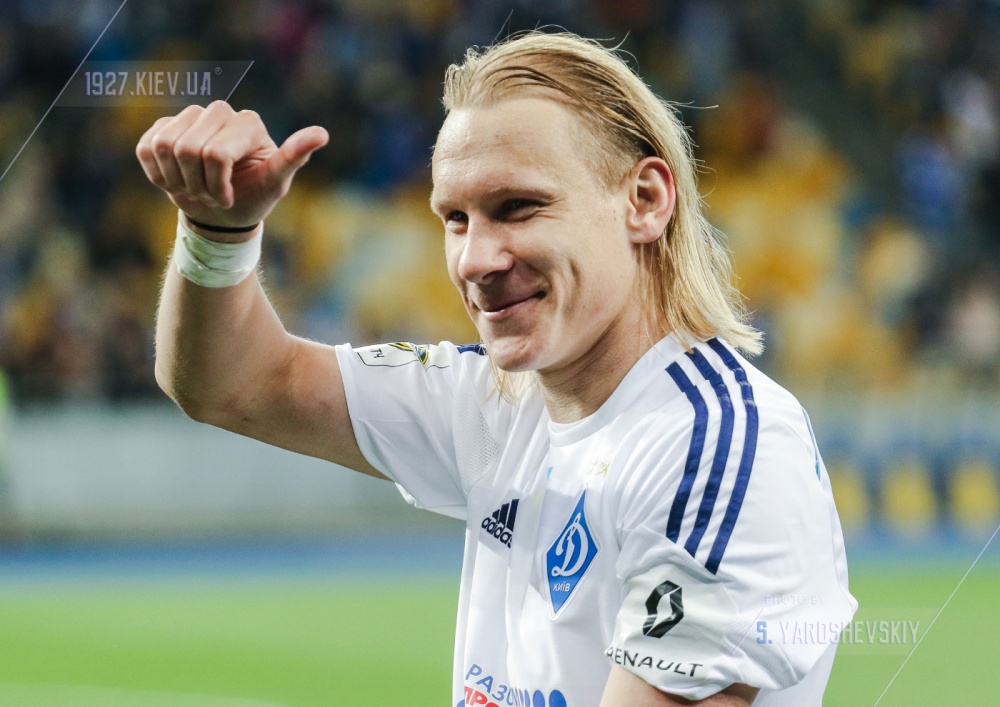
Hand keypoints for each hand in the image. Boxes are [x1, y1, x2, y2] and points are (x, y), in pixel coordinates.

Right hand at [136, 100, 328, 227]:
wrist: (222, 213)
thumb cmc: (253, 198)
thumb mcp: (276, 184)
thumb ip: (294, 157)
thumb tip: (323, 133)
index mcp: (249, 122)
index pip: (215, 154)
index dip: (216, 185)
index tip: (230, 198)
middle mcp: (219, 111)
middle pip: (188, 149)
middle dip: (197, 184)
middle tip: (212, 195)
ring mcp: (189, 117)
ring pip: (163, 147)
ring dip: (177, 180)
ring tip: (196, 188)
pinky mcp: (162, 127)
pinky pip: (146, 149)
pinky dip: (157, 175)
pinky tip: (176, 180)